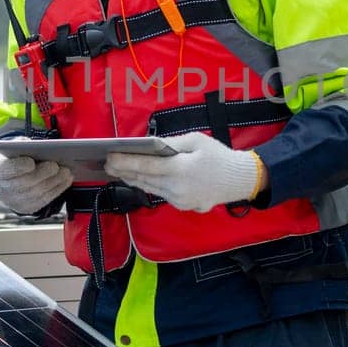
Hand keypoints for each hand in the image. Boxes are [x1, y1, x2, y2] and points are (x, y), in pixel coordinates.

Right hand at [0, 152, 71, 214]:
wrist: (4, 180)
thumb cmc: (12, 158)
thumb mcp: (13, 147)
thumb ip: (23, 145)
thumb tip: (43, 147)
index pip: (6, 170)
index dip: (18, 167)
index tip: (30, 162)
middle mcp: (3, 189)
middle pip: (24, 183)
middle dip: (42, 174)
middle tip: (55, 166)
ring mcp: (14, 201)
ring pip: (37, 193)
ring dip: (54, 182)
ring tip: (66, 171)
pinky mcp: (27, 208)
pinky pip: (44, 200)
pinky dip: (57, 189)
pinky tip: (65, 180)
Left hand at [104, 131, 261, 212]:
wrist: (239, 180)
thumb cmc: (219, 156)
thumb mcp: (196, 140)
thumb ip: (171, 143)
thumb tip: (151, 146)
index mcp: (180, 169)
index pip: (145, 166)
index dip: (125, 162)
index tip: (109, 157)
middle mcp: (177, 188)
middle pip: (143, 179)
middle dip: (124, 171)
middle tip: (107, 163)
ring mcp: (179, 200)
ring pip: (149, 189)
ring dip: (132, 180)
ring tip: (118, 171)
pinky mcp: (182, 206)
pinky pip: (160, 194)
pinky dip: (147, 185)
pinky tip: (138, 179)